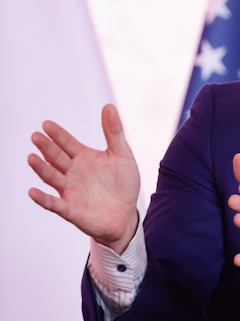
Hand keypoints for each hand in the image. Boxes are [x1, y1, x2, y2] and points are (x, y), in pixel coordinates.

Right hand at [27, 104, 139, 253]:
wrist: (127, 214)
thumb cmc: (123, 184)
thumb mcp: (122, 155)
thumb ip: (114, 132)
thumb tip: (108, 106)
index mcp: (84, 157)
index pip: (67, 143)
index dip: (58, 134)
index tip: (47, 124)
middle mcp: (73, 172)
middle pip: (56, 157)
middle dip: (47, 147)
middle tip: (36, 136)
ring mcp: (69, 190)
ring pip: (52, 178)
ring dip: (41, 168)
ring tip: (32, 157)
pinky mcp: (70, 209)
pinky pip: (54, 204)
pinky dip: (43, 199)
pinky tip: (33, 192)